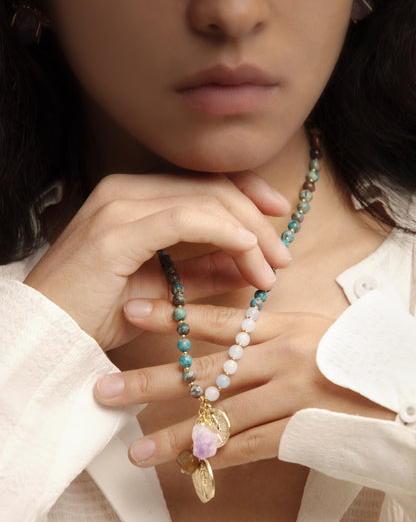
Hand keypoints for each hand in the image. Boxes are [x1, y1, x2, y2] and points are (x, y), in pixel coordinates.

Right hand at [24, 171, 291, 348]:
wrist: (49, 337)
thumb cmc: (97, 315)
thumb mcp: (162, 290)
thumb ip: (202, 271)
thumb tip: (246, 263)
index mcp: (133, 198)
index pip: (202, 184)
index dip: (247, 195)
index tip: (277, 219)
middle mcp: (126, 191)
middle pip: (211, 189)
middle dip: (256, 219)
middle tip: (282, 255)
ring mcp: (120, 206)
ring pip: (205, 200)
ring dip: (248, 232)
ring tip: (272, 267)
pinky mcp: (118, 230)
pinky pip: (186, 218)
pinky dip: (224, 233)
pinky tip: (247, 254)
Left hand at [94, 299, 394, 467]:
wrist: (402, 392)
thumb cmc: (355, 357)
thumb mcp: (315, 329)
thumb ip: (271, 331)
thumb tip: (227, 332)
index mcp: (284, 326)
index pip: (218, 320)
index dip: (174, 315)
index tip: (132, 310)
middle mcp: (283, 357)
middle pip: (206, 372)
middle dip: (151, 382)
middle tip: (106, 389)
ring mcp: (293, 395)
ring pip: (221, 418)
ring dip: (175, 436)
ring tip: (134, 450)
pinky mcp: (304, 431)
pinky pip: (252, 448)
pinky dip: (219, 459)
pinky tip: (188, 468)